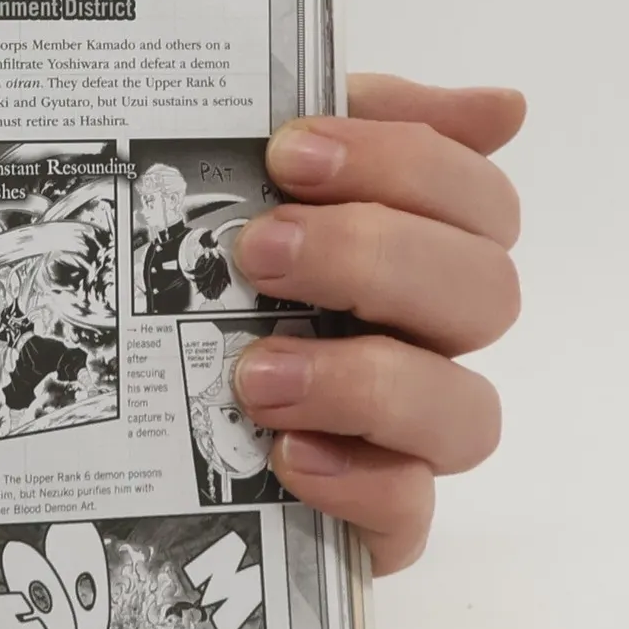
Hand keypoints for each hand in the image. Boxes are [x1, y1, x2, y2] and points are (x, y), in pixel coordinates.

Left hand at [232, 75, 523, 573]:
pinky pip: (408, 514)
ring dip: (364, 381)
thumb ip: (357, 121)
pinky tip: (284, 453)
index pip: (477, 199)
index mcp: (415, 250)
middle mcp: (427, 342)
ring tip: (256, 373)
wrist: (125, 412)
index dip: (403, 165)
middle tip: (258, 251)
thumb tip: (503, 108)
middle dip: (373, 258)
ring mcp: (406, 438)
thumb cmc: (206, 275)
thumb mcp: (254, 175)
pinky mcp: (368, 519)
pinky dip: (356, 482)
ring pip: (466, 412)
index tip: (291, 153)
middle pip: (486, 294)